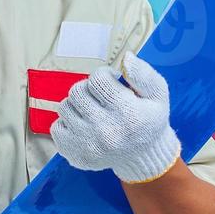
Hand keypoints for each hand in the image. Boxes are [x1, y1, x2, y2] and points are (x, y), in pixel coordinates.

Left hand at [49, 51, 181, 183]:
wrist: (143, 156)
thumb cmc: (148, 120)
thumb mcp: (158, 95)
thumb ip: (143, 74)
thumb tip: (126, 58)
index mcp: (128, 114)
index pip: (97, 79)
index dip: (104, 75)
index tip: (113, 83)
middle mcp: (106, 131)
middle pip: (77, 91)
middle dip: (88, 89)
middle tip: (101, 98)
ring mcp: (88, 145)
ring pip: (64, 107)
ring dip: (77, 105)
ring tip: (93, 111)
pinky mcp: (75, 155)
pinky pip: (56, 127)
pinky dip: (68, 123)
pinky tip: (85, 126)